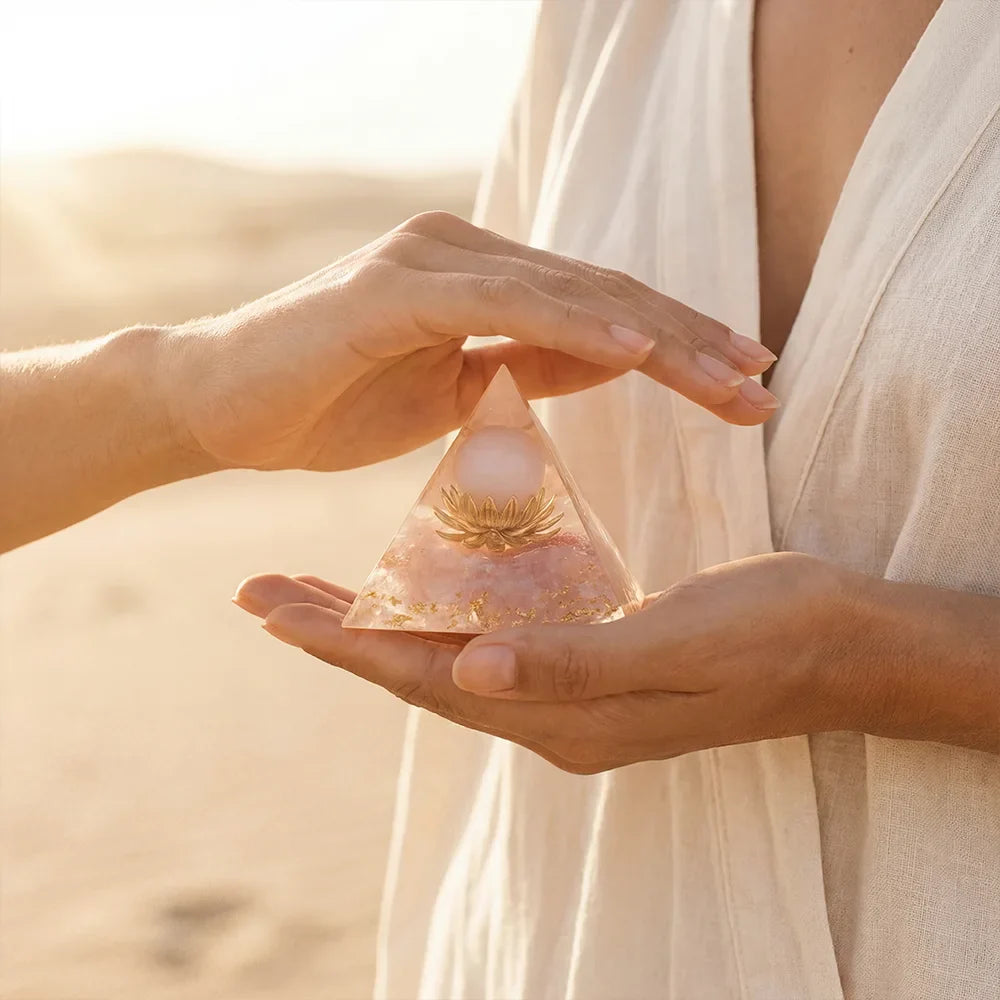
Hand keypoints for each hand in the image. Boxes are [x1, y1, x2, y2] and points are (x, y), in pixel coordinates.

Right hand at [168, 212, 777, 471]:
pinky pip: (500, 303)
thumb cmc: (329, 402)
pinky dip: (572, 323)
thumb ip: (526, 364)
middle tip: (764, 381)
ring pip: (567, 293)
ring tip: (730, 373)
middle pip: (602, 295)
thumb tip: (601, 362)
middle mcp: (466, 253)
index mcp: (483, 280)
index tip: (744, 383)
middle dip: (690, 341)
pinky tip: (635, 350)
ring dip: (654, 336)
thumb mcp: (454, 392)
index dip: (677, 346)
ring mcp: (430, 261)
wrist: (218, 404)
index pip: (600, 312)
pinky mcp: (393, 287)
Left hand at [232, 553, 862, 772]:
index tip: (269, 609)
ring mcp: (574, 685)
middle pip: (419, 668)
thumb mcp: (674, 645)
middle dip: (338, 632)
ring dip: (382, 622)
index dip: (343, 643)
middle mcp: (554, 709)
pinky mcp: (596, 655)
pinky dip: (446, 611)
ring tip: (319, 590)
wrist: (841, 644)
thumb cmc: (767, 639)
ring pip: (450, 652)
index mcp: (563, 715)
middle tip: (263, 592)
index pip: (424, 678)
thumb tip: (463, 671)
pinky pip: (498, 635)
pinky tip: (427, 585)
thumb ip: (571, 664)